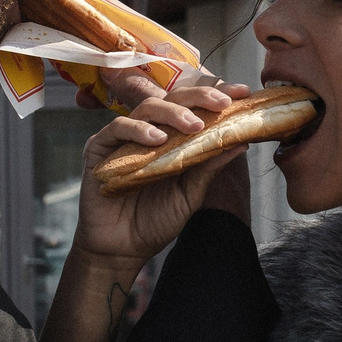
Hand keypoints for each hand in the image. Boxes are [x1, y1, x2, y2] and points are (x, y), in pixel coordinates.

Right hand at [71, 81, 253, 267]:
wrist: (124, 249)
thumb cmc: (156, 221)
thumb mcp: (190, 193)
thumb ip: (209, 166)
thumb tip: (241, 141)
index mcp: (173, 137)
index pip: (194, 106)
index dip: (216, 94)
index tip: (242, 92)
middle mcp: (149, 131)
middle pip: (173, 98)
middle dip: (200, 97)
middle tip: (221, 103)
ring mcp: (124, 137)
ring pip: (147, 108)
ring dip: (173, 113)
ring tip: (193, 126)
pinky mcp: (99, 147)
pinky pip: (118, 128)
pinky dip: (138, 130)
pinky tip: (157, 139)